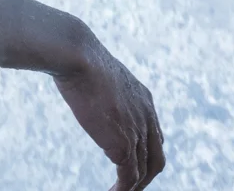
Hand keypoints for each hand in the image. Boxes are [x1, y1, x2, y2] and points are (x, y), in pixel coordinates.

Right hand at [52, 35, 165, 189]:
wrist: (78, 55)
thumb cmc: (77, 56)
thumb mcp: (96, 70)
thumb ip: (99, 84)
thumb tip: (79, 80)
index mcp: (143, 99)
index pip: (154, 136)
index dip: (144, 153)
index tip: (131, 163)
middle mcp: (147, 117)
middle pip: (156, 158)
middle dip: (144, 176)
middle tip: (129, 186)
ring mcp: (137, 131)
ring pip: (144, 172)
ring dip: (133, 187)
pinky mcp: (123, 144)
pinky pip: (129, 177)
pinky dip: (123, 190)